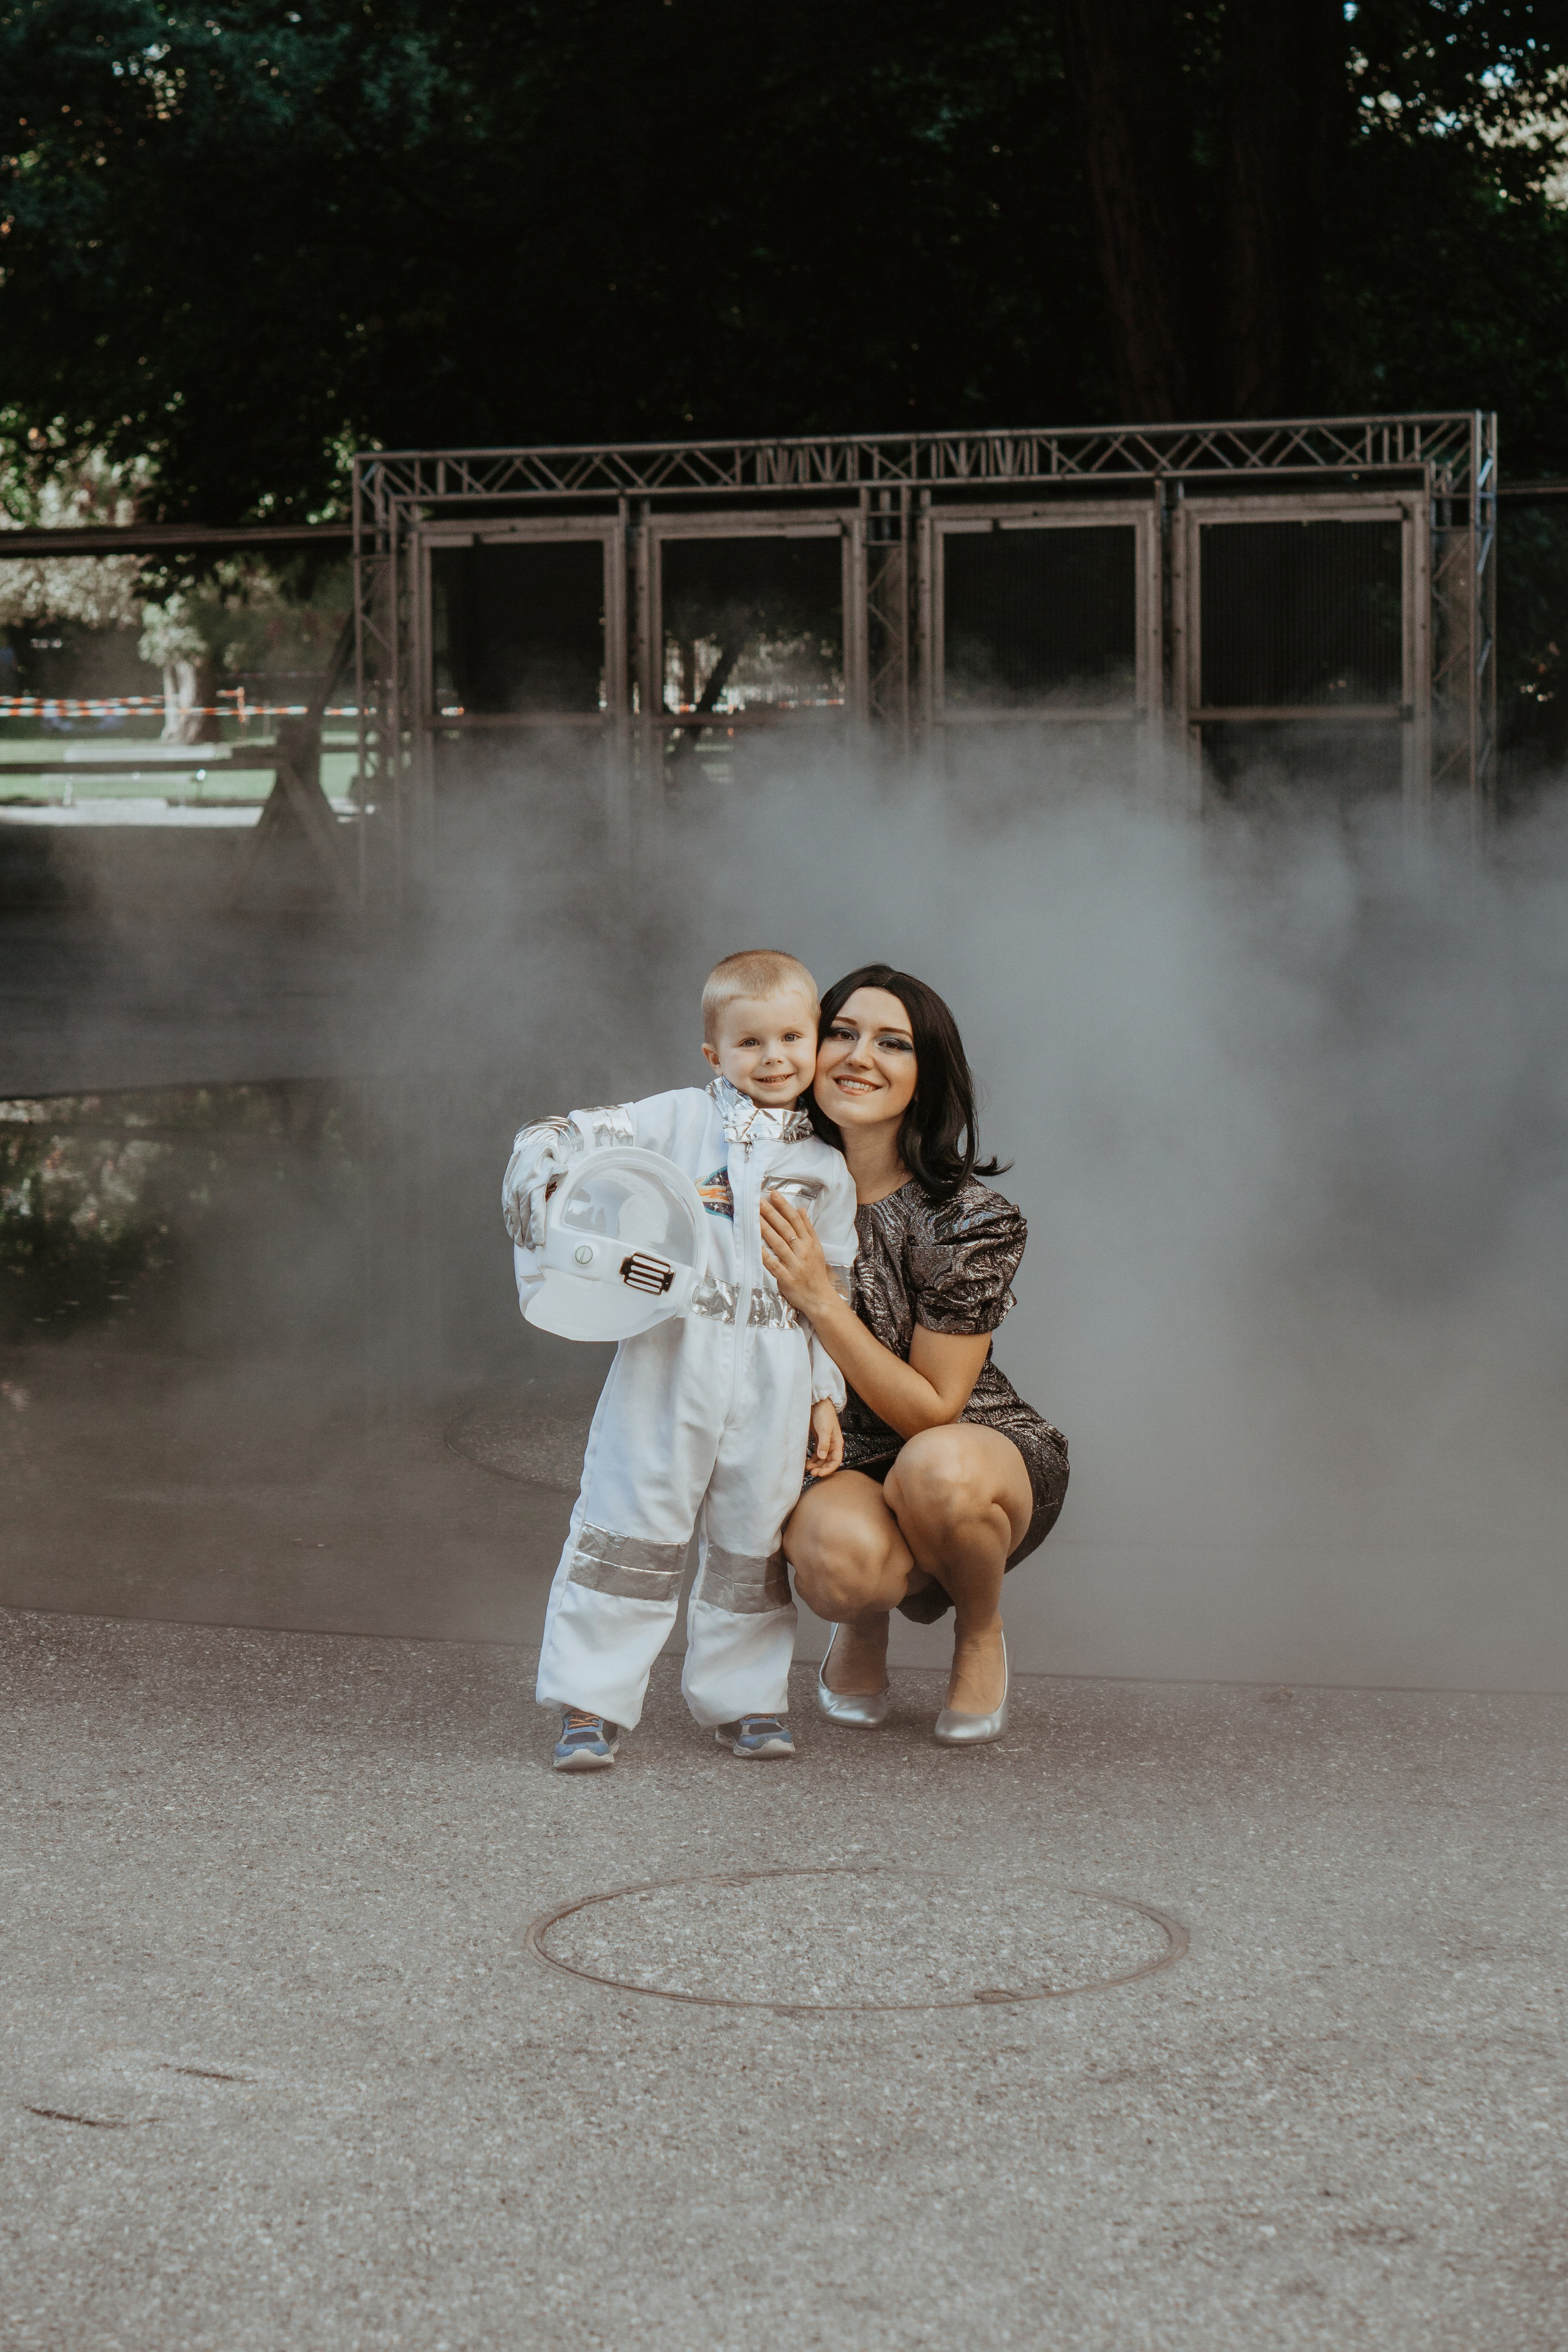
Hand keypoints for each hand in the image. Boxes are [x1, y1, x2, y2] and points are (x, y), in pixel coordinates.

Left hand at [760, 1190, 838, 1318]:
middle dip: (771, 1213)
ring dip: (765, 1229)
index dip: (784, 1206)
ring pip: (778, 1243)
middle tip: (758, 1200)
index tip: (773, 1194)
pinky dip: (764, 1254)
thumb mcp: (817, 1249)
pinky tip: (755, 1245)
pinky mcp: (786, 1278)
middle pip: (785, 1229)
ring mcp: (794, 1265)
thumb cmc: (816, 1272)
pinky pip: (773, 1264)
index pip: (796, 1220)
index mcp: (809, 1243)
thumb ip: (808, 1229)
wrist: (820, 1298)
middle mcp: (802, 1251)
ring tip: (754, 1217)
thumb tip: (801, 1209)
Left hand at [806, 1397, 842, 1479]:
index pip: (836, 1460)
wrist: (819, 1403)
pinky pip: (817, 1454)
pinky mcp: (818, 1440)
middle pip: (828, 1462)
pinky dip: (813, 1459)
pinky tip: (807, 1462)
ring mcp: (825, 1443)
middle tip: (812, 1473)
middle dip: (821, 1468)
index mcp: (837, 1443)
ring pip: (822, 1459)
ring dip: (816, 1465)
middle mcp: (832, 1445)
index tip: (820, 1474)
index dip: (829, 1469)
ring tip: (808, 1468)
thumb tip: (822, 1457)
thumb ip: (824, 1443)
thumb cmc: (824, 1414)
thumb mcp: (825, 1429)